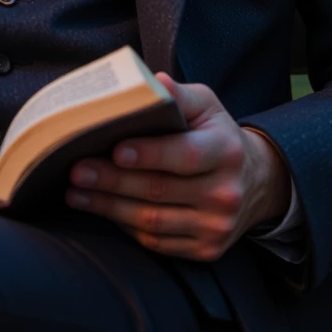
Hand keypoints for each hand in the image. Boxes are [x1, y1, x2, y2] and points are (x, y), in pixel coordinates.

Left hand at [65, 74, 290, 258]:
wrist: (255, 182)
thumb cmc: (217, 135)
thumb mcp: (207, 106)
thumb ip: (178, 95)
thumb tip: (149, 81)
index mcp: (226, 151)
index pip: (185, 154)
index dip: (149, 154)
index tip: (115, 150)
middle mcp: (225, 192)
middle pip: (159, 190)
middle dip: (112, 182)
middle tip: (76, 171)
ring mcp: (216, 226)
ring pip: (152, 221)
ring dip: (108, 208)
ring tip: (76, 193)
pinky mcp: (206, 250)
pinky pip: (157, 242)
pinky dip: (125, 227)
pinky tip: (103, 210)